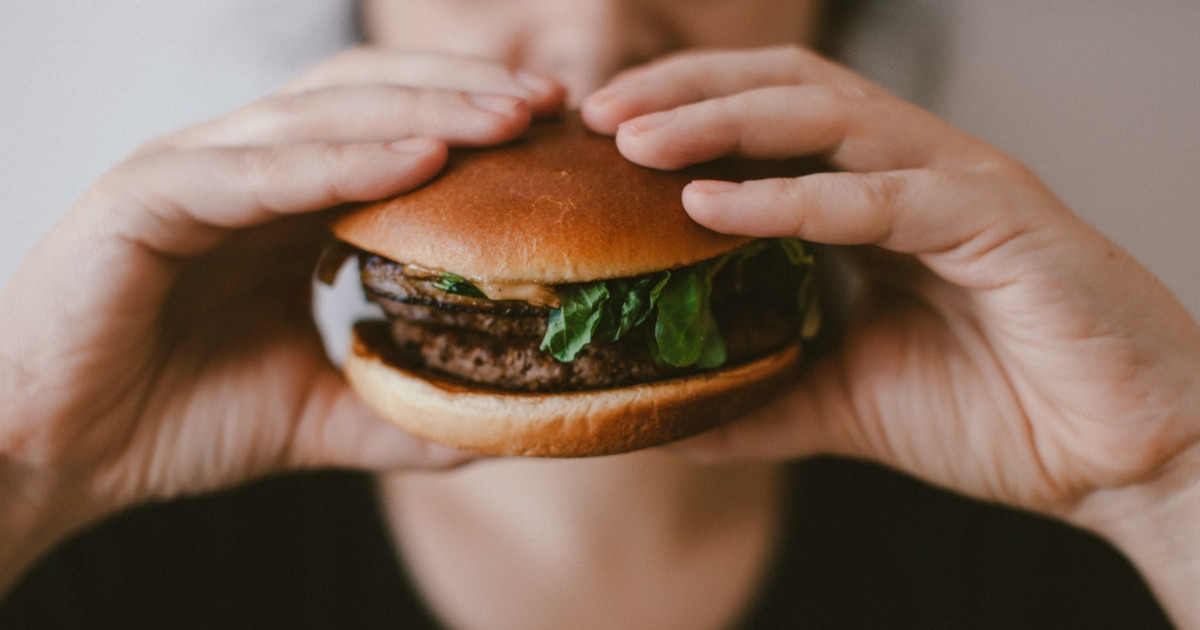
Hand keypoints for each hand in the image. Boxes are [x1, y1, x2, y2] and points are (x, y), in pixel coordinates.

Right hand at [0, 47, 564, 586]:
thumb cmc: (170, 419)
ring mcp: (192, 171)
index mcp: (281, 202)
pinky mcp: (144, 197)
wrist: (52, 454)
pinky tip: (418, 160)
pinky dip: (341, 160)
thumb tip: (490, 425)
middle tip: (552, 107)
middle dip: (464, 96)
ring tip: (509, 118)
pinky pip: (258, 171)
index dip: (471, 126)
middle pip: (369, 101)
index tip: (555, 137)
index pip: (390, 133)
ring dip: (423, 110)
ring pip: (322, 117)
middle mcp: (242, 169)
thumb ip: (395, 410)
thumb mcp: (314, 414)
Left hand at [582, 46, 1199, 613]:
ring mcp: (959, 185)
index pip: (767, 123)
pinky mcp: (1001, 222)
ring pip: (828, 116)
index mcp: (879, 198)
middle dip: (685, 91)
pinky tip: (714, 204)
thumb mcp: (848, 401)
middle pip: (784, 90)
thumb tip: (673, 419)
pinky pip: (883, 195)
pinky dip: (794, 197)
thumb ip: (765, 395)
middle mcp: (914, 171)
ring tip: (635, 139)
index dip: (682, 116)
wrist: (1122, 458)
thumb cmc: (1002, 413)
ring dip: (722, 120)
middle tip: (597, 114)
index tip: (597, 141)